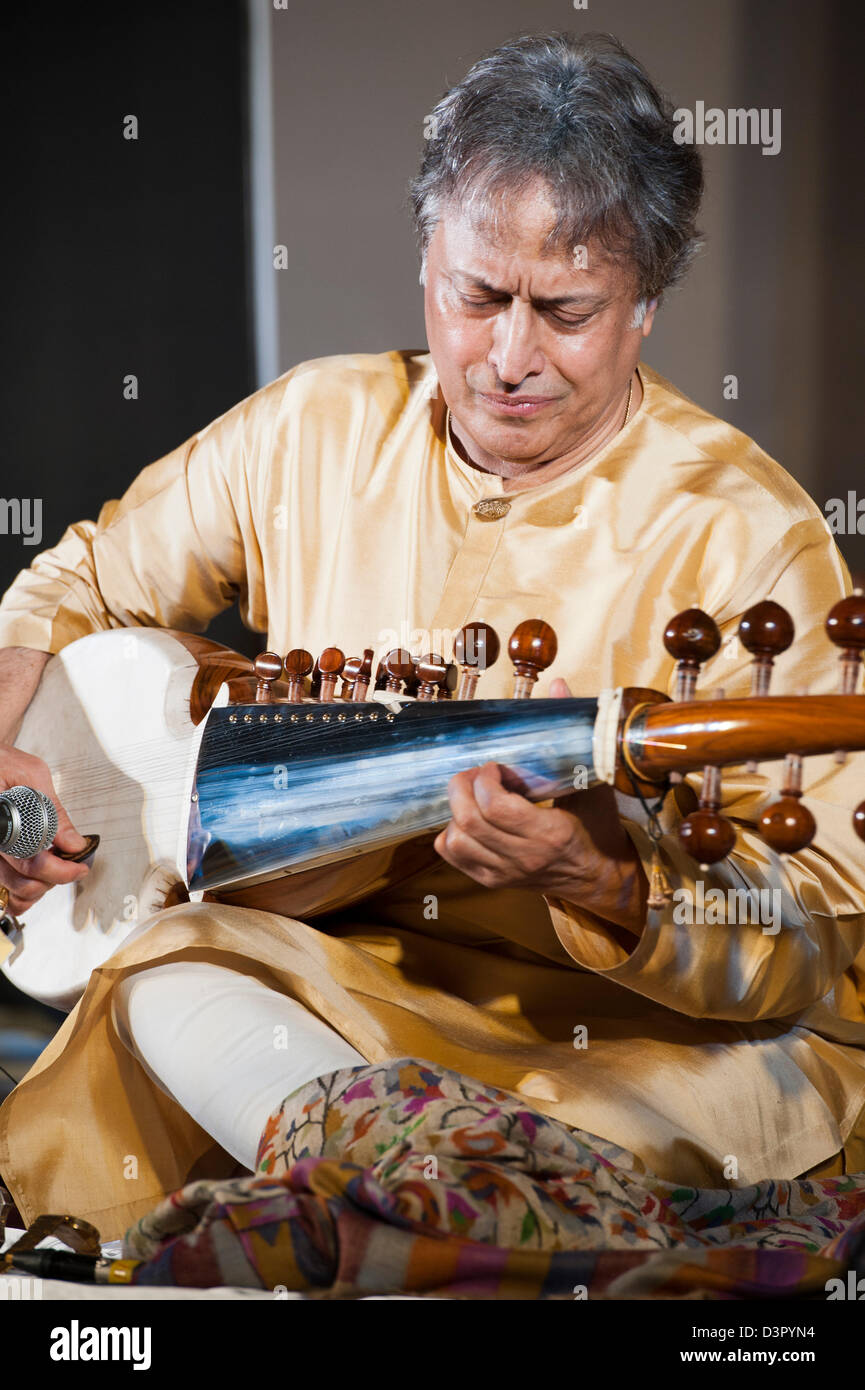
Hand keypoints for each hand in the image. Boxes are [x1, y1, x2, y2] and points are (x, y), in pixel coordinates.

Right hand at [0, 744, 89, 917]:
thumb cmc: (2, 762)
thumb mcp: (31, 773)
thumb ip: (53, 809)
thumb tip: (74, 843)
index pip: (30, 862)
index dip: (61, 870)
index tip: (80, 867)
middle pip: (22, 882)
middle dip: (54, 879)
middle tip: (73, 866)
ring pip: (11, 891)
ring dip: (39, 887)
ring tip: (55, 868)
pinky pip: (3, 888)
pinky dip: (22, 891)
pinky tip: (38, 879)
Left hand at [433, 678, 647, 930]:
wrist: (600, 876)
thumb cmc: (597, 826)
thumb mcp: (593, 782)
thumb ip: (574, 736)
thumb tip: (558, 686)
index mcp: (550, 834)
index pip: (496, 807)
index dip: (485, 779)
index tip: (495, 765)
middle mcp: (524, 857)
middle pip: (468, 822)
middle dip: (462, 787)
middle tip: (476, 773)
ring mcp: (504, 872)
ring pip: (455, 841)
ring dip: (456, 810)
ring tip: (474, 795)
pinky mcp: (492, 881)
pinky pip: (453, 856)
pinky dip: (450, 833)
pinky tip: (470, 817)